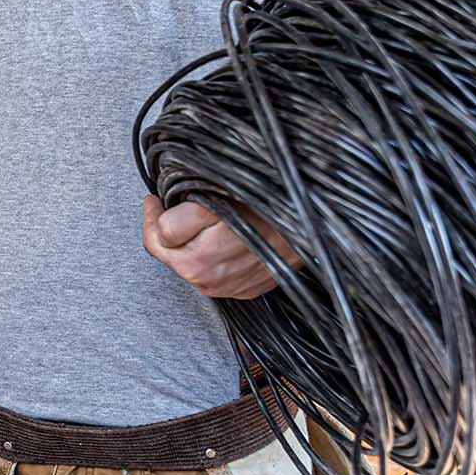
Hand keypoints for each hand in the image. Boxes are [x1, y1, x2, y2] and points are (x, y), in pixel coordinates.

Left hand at [142, 195, 301, 299]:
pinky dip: (209, 259)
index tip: (155, 199)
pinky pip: (212, 277)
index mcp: (203, 241)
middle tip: (165, 209)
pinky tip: (218, 241)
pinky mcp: (243, 291)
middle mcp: (210, 270)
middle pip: (167, 254)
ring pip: (187, 267)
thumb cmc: (274, 197)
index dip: (154, 211)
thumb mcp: (224, 183)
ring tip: (197, 224)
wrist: (321, 221)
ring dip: (186, 246)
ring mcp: (226, 285)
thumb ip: (189, 191)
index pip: (159, 232)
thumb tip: (164, 195)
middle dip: (163, 232)